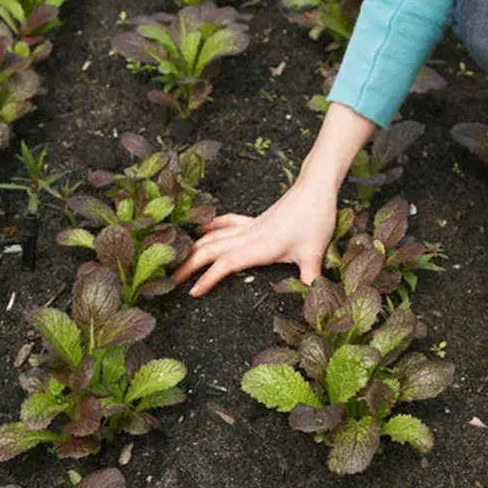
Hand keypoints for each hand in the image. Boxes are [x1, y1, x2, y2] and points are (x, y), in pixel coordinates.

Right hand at [172, 179, 337, 296]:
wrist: (316, 188)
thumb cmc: (316, 218)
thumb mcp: (314, 254)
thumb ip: (310, 279)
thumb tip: (313, 299)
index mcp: (260, 246)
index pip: (226, 263)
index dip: (208, 278)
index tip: (193, 292)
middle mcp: (249, 235)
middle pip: (211, 249)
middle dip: (189, 264)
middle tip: (171, 280)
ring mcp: (250, 226)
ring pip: (214, 236)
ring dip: (194, 246)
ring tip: (177, 258)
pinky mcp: (255, 220)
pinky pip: (225, 223)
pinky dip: (209, 227)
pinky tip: (199, 230)